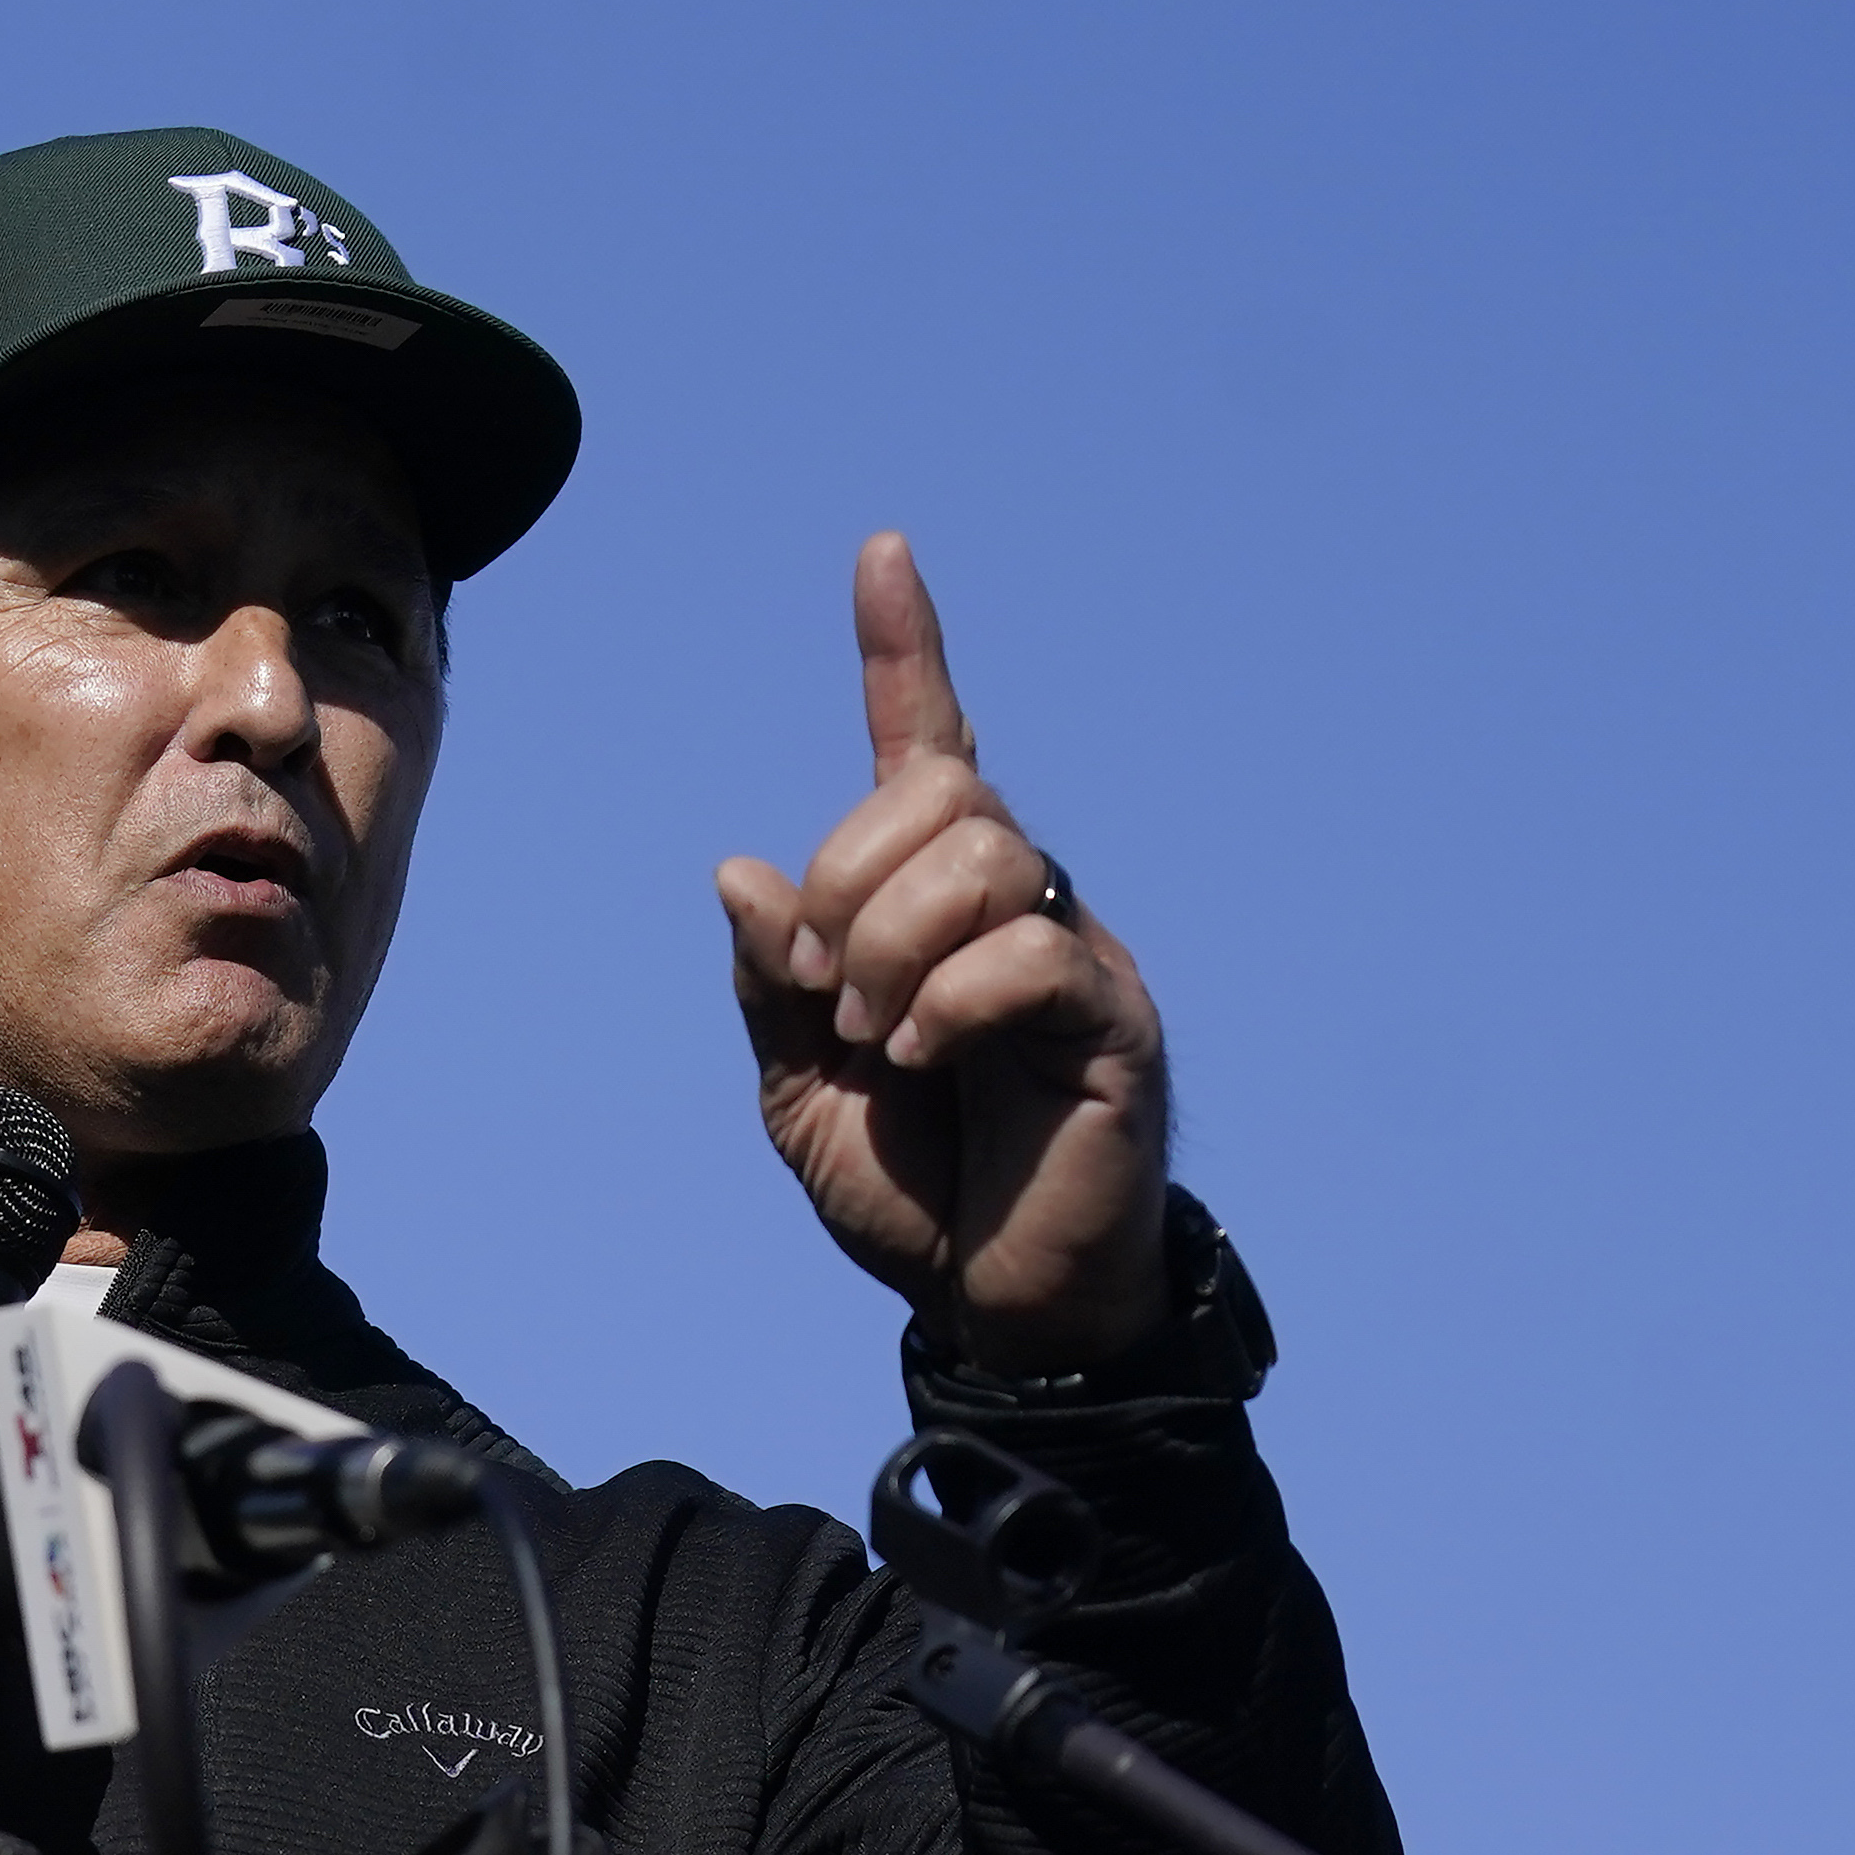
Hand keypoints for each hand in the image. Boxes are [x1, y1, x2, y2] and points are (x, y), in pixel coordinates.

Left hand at [713, 534, 1171, 1374]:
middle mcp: (1013, 902)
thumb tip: (743, 873)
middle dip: (850, 884)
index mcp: (932, 906)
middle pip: (939, 793)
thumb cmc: (911, 1189)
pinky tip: (926, 1057)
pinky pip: (1027, 950)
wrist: (991, 1301)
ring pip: (981, 854)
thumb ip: (773, 983)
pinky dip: (949, 1000)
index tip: (880, 554)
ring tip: (879, 1039)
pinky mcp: (1112, 1017)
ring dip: (893, 945)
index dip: (904, 650)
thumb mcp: (799, 1090)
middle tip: (831, 999)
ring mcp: (1071, 952)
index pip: (927, 748)